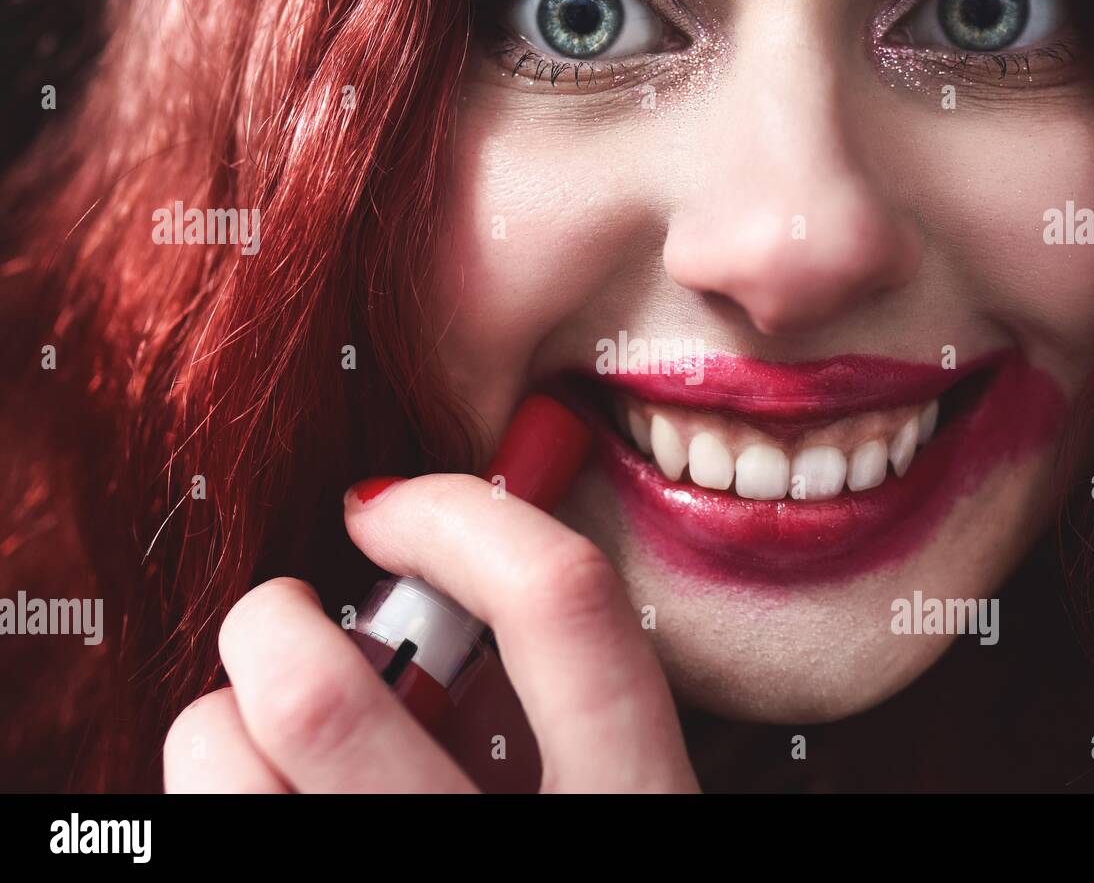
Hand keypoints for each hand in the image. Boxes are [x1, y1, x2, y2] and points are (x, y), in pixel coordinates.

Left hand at [164, 474, 699, 791]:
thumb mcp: (613, 810)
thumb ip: (554, 726)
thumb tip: (432, 601)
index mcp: (628, 813)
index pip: (563, 606)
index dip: (463, 519)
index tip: (390, 513)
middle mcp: (511, 873)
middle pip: (322, 701)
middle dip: (272, 623)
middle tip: (285, 627)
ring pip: (222, 770)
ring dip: (217, 723)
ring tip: (254, 738)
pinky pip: (198, 836)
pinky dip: (211, 803)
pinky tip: (265, 808)